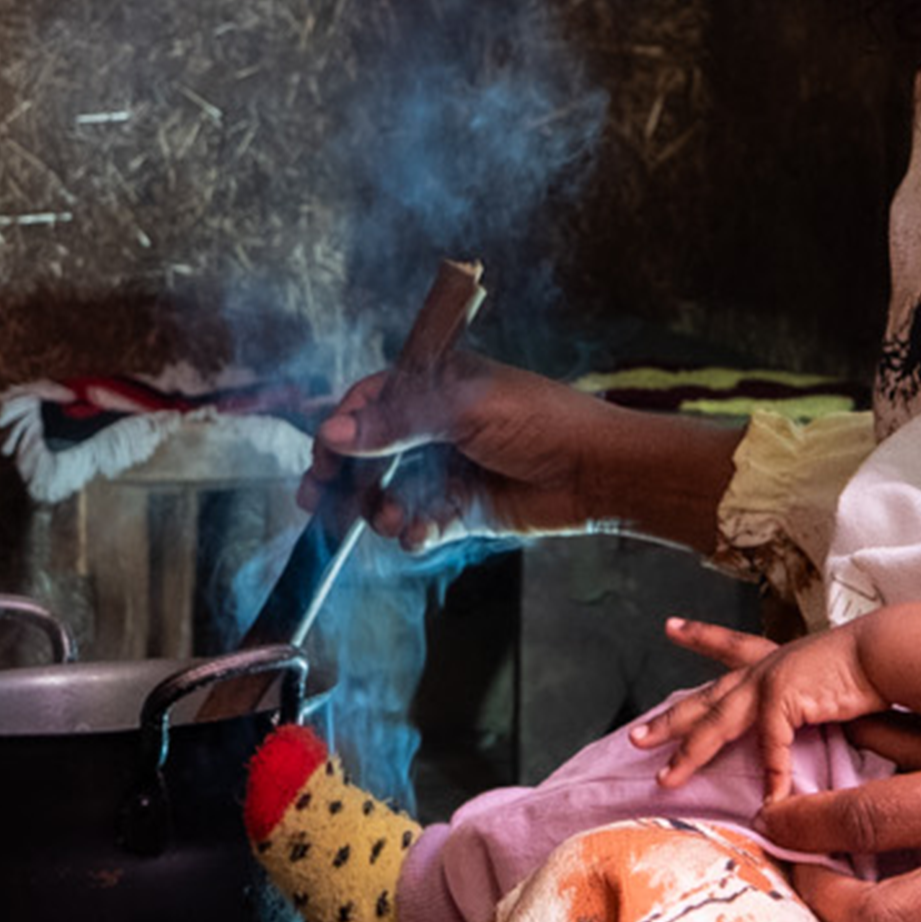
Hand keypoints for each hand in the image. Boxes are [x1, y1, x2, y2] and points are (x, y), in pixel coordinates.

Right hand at [297, 352, 635, 546]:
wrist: (597, 471)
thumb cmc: (542, 421)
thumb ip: (398, 421)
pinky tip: (420, 533)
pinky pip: (421, 525)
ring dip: (382, 510)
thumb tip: (335, 433)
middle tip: (322, 503)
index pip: (370, 404)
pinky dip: (415, 533)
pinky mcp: (463, 511)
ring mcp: (448, 471)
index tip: (323, 458)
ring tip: (391, 519)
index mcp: (435, 388)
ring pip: (391, 495)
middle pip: (370, 455)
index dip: (341, 431)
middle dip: (345, 480)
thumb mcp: (464, 408)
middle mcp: (435, 429)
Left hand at [630, 616, 890, 800]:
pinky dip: (772, 777)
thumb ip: (814, 711)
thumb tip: (810, 728)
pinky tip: (769, 801)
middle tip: (635, 737)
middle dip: (669, 719)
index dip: (700, 637)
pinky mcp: (781, 699)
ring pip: (715, 724)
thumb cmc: (873, 670)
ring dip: (687, 753)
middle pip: (705, 697)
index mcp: (777, 660)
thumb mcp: (833, 691)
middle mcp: (765, 668)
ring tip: (664, 779)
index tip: (671, 628)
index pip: (730, 646)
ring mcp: (768, 681)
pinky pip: (769, 748)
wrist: (890, 652)